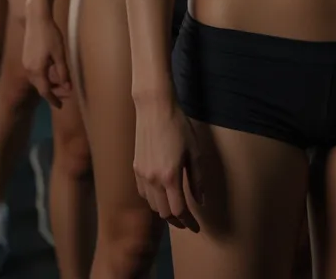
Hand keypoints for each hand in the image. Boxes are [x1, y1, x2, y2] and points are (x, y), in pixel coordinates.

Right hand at [23, 11, 70, 107]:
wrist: (36, 19)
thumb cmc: (50, 35)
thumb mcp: (59, 54)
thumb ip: (63, 72)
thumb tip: (67, 88)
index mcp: (37, 71)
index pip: (45, 91)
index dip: (53, 100)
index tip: (60, 106)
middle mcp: (29, 70)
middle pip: (40, 87)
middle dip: (52, 93)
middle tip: (65, 96)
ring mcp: (26, 63)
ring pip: (37, 80)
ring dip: (48, 84)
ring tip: (61, 84)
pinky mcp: (26, 58)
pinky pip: (35, 73)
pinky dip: (44, 77)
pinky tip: (52, 73)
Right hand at [134, 97, 203, 231]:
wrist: (154, 107)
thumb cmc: (178, 126)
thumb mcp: (194, 151)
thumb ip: (197, 179)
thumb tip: (200, 201)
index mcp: (170, 177)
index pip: (179, 211)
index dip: (188, 222)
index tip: (196, 227)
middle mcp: (153, 180)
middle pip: (164, 212)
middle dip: (177, 221)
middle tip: (187, 221)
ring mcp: (142, 174)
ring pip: (152, 205)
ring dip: (164, 211)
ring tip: (175, 209)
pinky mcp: (135, 167)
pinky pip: (143, 193)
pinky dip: (153, 199)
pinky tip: (160, 195)